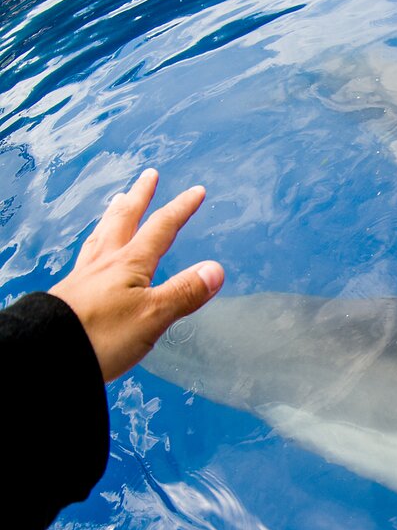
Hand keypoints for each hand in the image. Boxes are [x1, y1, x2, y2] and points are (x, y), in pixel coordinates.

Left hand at [49, 168, 223, 381]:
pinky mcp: (70, 294)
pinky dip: (95, 242)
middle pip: (124, 221)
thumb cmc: (102, 336)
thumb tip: (215, 269)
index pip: (160, 229)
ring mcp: (84, 277)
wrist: (48, 354)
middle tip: (148, 176)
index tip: (196, 191)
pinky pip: (86, 256)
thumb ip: (184, 292)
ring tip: (118, 201)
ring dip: (113, 214)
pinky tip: (93, 249)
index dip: (180, 209)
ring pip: (102, 235)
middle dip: (140, 198)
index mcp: (129, 265)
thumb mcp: (153, 315)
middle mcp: (105, 263)